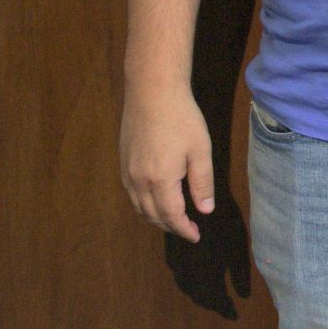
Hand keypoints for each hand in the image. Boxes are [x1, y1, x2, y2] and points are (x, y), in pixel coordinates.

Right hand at [120, 82, 215, 242]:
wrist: (152, 92)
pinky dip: (144, 204)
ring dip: (155, 217)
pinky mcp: (122, 162)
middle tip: (187, 228)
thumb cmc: (182, 118)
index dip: (184, 229)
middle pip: (152, 215)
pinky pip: (132, 194)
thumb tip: (205, 210)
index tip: (196, 236)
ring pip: (139, 206)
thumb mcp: (200, 150)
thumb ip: (202, 183)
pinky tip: (156, 199)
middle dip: (170, 226)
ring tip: (173, 218)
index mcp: (160, 180)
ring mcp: (127, 172)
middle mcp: (138, 181)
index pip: (172, 216)